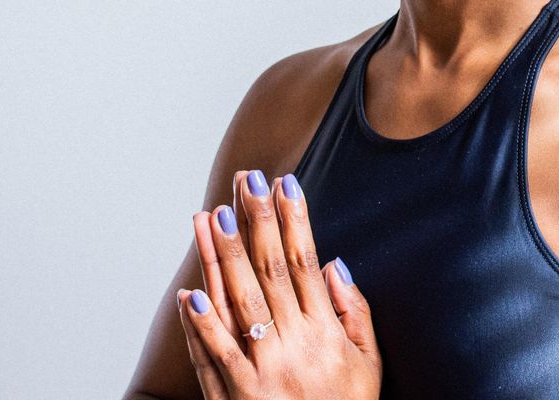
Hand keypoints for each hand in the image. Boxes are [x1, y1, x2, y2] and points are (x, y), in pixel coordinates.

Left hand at [177, 169, 381, 399]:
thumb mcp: (369, 366)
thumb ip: (356, 314)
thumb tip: (334, 264)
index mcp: (327, 333)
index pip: (305, 262)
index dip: (294, 219)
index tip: (284, 182)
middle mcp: (296, 346)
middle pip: (270, 271)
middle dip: (257, 221)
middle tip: (245, 180)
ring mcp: (264, 371)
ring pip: (239, 303)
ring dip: (223, 257)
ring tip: (211, 215)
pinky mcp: (237, 398)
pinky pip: (216, 357)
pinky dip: (202, 325)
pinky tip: (189, 292)